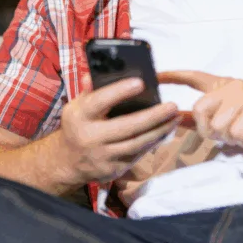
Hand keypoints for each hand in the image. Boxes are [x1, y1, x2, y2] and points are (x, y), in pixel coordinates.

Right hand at [55, 72, 180, 184]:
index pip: (100, 101)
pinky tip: (164, 132)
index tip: (140, 82)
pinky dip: (153, 143)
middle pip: (126, 127)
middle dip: (152, 116)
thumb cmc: (77, 125)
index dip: (119, 91)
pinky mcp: (113, 170)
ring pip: (136, 143)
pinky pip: (137, 155)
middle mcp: (90, 137)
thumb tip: (97, 72)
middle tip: (172, 105)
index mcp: (80, 116)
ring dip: (159, 131)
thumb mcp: (77, 106)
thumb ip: (90, 91)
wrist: (67, 162)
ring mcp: (102, 156)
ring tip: (174, 118)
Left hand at [159, 71, 242, 155]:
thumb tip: (174, 118)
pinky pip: (237, 133)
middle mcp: (233, 86)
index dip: (173, 76)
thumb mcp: (229, 121)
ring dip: (233, 138)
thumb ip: (203, 118)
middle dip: (212, 130)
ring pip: (219, 126)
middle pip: (200, 110)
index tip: (154, 75)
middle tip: (233, 133)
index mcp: (225, 86)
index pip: (195, 77)